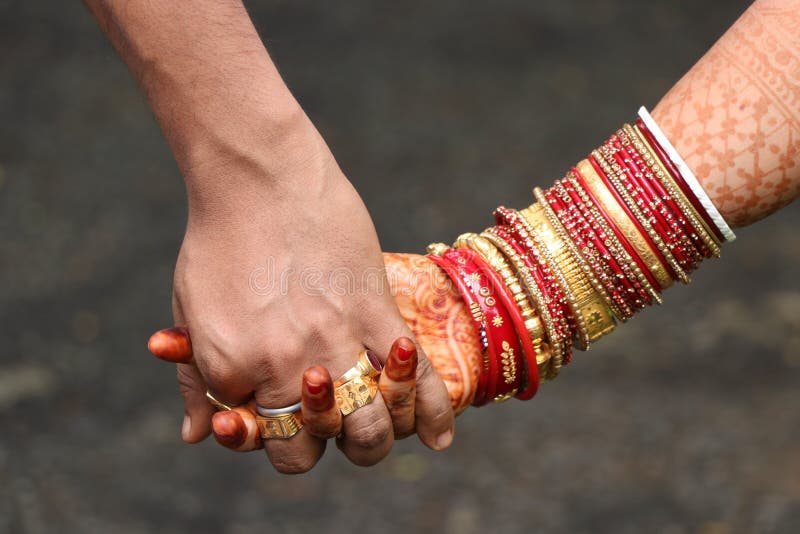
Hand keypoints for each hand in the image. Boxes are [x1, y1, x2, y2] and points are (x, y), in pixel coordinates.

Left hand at [167, 127, 453, 471]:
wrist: (258, 175)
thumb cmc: (217, 240)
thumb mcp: (191, 313)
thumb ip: (197, 381)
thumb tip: (198, 437)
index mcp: (234, 369)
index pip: (262, 439)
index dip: (269, 435)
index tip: (276, 412)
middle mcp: (287, 366)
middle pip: (321, 446)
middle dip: (325, 444)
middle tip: (331, 419)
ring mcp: (337, 340)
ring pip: (373, 423)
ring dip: (377, 435)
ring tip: (379, 418)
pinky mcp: (377, 311)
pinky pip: (417, 377)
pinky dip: (433, 413)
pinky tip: (439, 437)